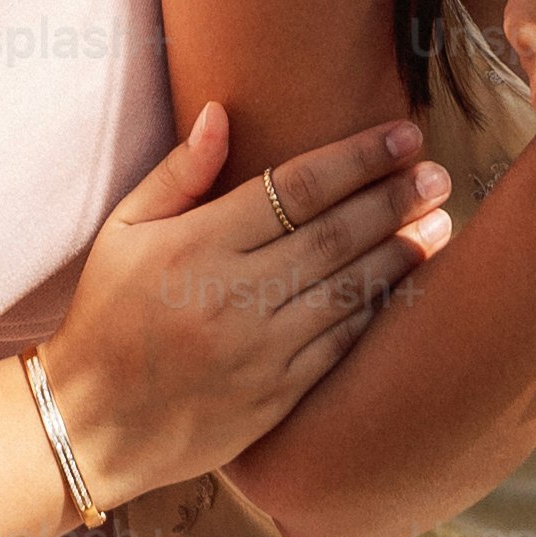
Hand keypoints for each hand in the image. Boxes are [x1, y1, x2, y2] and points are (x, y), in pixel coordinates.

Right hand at [38, 104, 453, 509]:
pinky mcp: (275, 395)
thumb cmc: (106, 316)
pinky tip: (407, 285)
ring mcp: (258, 349)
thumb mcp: (122, 232)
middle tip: (440, 175)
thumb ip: (177, 173)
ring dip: (401, 253)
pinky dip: (378, 311)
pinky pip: (341, 345)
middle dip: (395, 200)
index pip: (296, 187)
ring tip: (442, 225)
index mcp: (196, 245)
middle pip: (334, 234)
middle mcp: (232, 294)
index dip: (358, 158)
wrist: (93, 424)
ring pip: (347, 290)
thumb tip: (223, 112)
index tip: (404, 136)